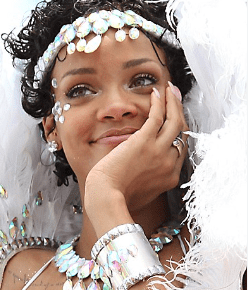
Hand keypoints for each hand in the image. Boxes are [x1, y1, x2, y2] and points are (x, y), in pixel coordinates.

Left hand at [84, 83, 187, 224]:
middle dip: (180, 113)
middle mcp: (170, 163)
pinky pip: (157, 117)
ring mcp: (159, 151)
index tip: (175, 121)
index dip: (179, 133)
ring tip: (171, 90)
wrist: (107, 197)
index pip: (181, 150)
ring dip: (174, 102)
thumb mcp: (142, 194)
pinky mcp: (145, 141)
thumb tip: (145, 177)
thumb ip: (150, 183)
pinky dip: (159, 103)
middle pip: (182, 133)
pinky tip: (157, 93)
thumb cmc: (118, 199)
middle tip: (177, 99)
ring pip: (174, 121)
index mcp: (170, 177)